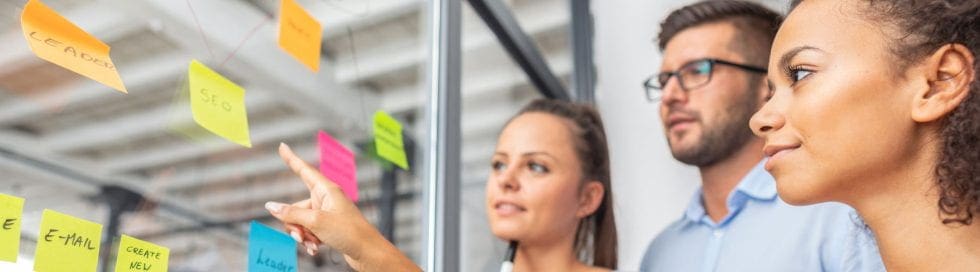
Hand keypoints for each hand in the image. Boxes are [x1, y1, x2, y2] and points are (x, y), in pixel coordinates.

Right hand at [265, 143, 419, 271]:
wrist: (367, 252)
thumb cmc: (349, 232)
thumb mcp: (315, 222)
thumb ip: (291, 214)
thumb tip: (270, 206)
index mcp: (326, 189)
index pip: (304, 170)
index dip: (291, 158)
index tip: (282, 146)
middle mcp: (326, 199)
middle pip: (296, 206)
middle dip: (294, 223)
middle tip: (300, 236)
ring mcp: (327, 213)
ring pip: (301, 221)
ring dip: (302, 234)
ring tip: (311, 245)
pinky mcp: (329, 227)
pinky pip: (310, 231)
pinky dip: (309, 240)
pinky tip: (315, 250)